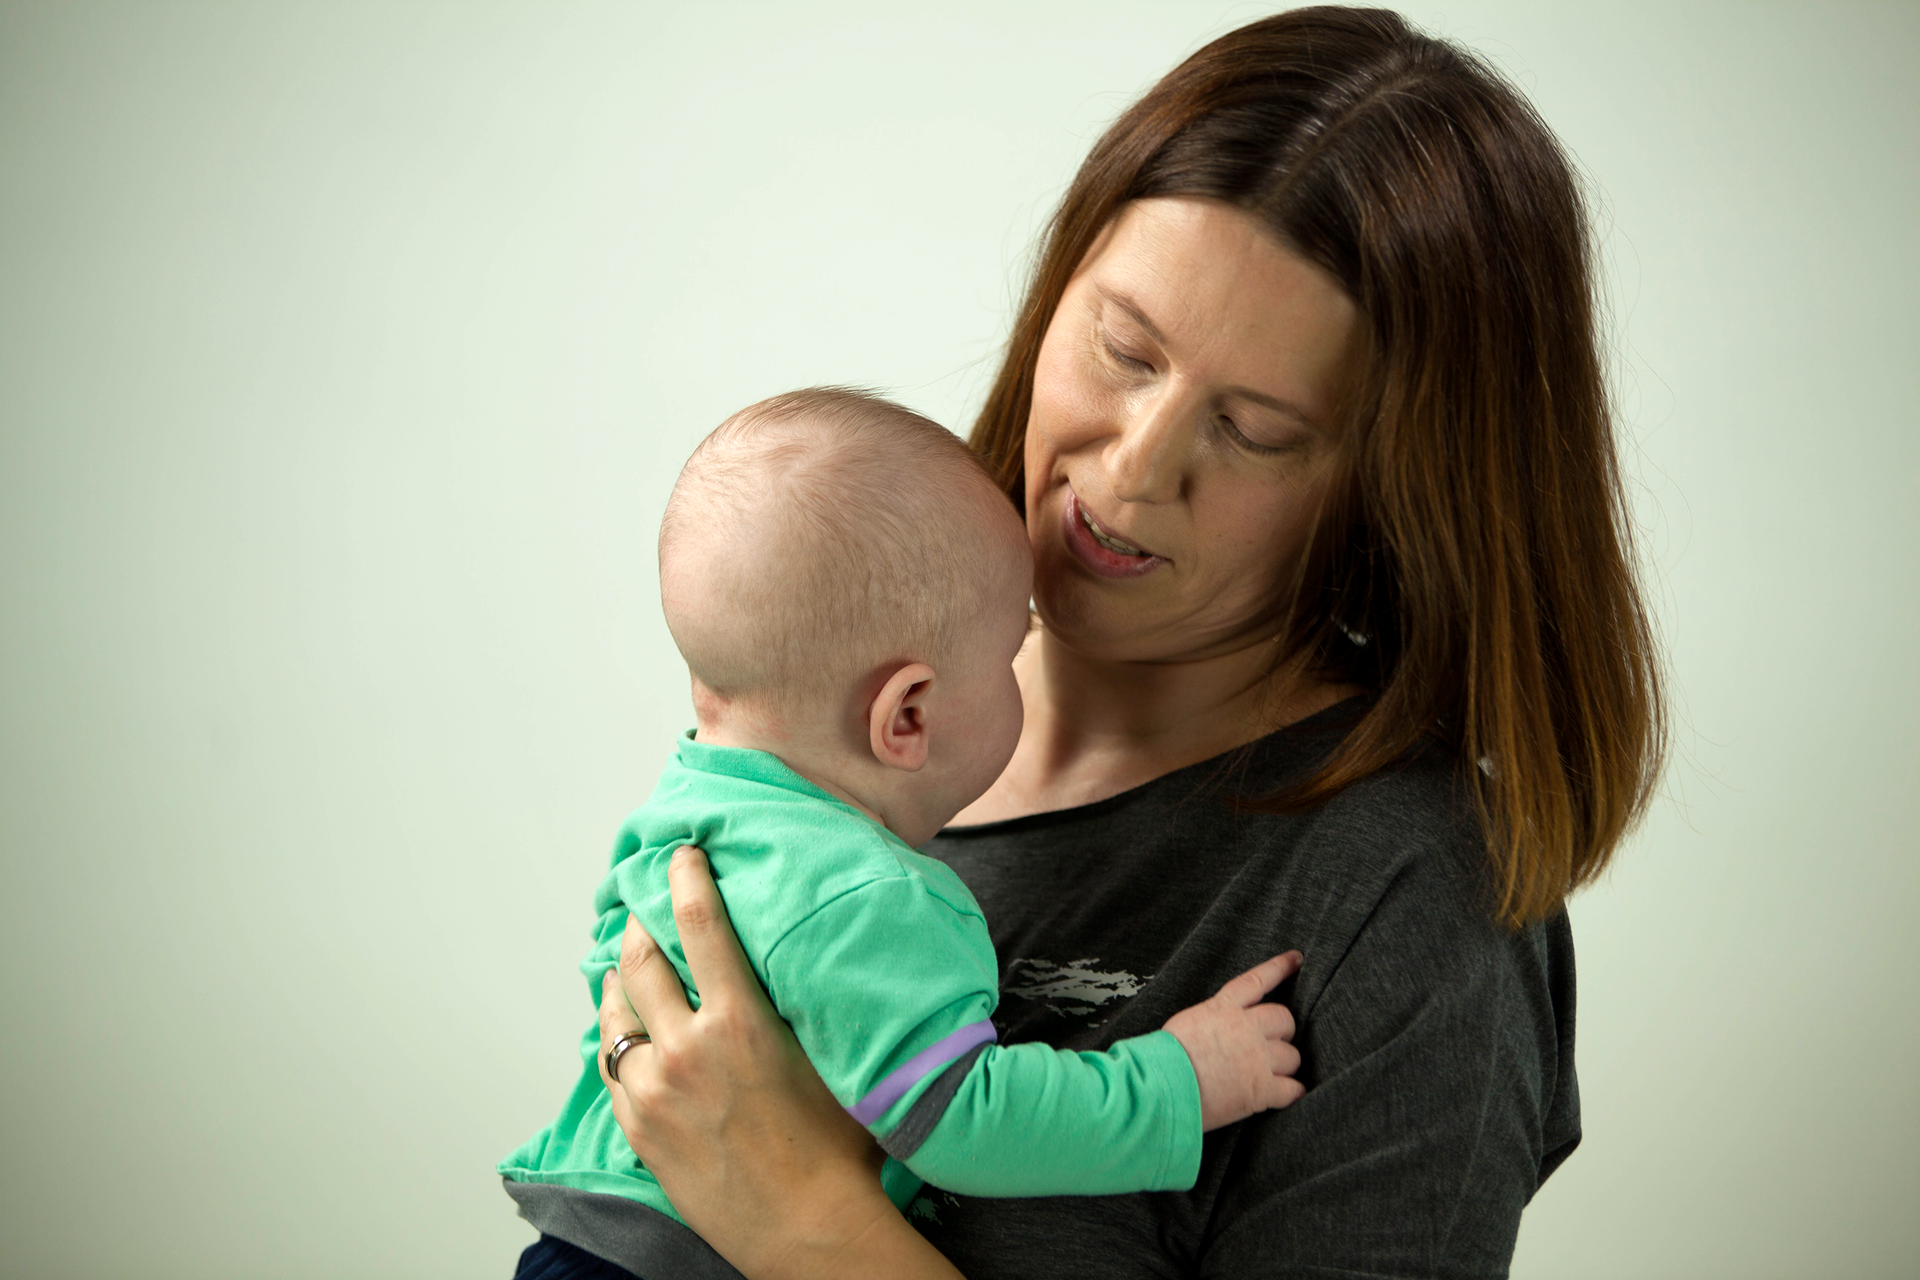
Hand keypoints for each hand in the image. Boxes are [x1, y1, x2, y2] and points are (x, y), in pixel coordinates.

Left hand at [596, 846, 964, 1279]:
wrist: (806, 1227)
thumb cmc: (835, 1147)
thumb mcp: (829, 1057)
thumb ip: (801, 1004)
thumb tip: (800, 956)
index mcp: (739, 1022)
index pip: (700, 925)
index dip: (685, 878)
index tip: (681, 854)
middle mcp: (686, 1049)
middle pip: (642, 960)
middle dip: (641, 923)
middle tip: (646, 904)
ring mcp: (654, 1090)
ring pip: (614, 1012)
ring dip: (619, 979)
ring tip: (626, 963)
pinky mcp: (638, 1126)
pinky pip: (610, 1064)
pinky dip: (614, 1035)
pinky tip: (623, 1029)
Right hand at [1161, 951, 1305, 1129]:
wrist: (1161, 1083)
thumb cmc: (1164, 1056)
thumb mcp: (1187, 1023)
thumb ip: (1211, 1021)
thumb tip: (1218, 1031)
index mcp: (1223, 1008)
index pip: (1257, 980)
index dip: (1279, 968)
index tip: (1296, 959)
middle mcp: (1246, 1028)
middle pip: (1284, 1019)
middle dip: (1283, 1031)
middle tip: (1273, 1043)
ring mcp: (1258, 1058)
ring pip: (1292, 1056)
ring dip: (1285, 1066)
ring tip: (1270, 1076)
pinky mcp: (1262, 1089)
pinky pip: (1293, 1089)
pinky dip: (1292, 1093)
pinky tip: (1284, 1096)